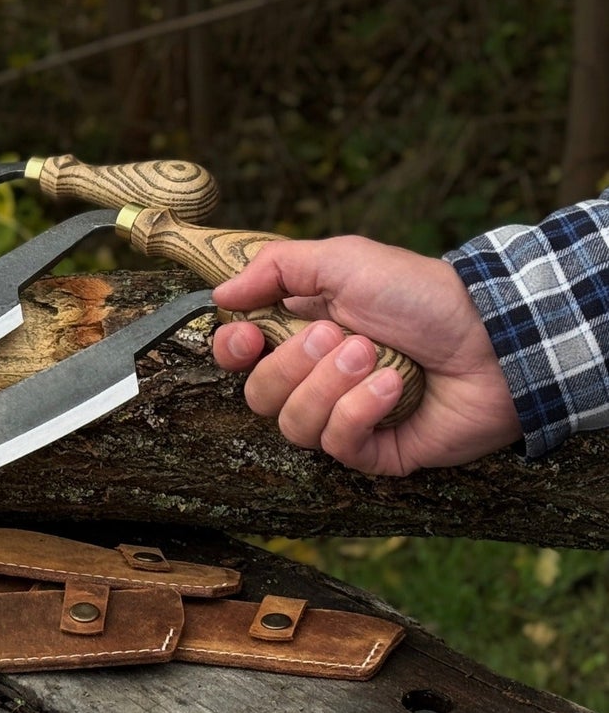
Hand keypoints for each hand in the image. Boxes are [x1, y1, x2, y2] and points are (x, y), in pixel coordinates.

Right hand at [211, 237, 521, 475]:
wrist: (493, 336)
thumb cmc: (421, 295)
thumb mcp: (343, 260)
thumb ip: (275, 267)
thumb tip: (219, 297)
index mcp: (300, 336)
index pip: (238, 360)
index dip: (233, 353)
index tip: (249, 339)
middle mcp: (316, 381)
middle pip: (258, 396)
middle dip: (295, 365)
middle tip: (344, 336)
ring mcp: (344, 419)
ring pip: (293, 425)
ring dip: (331, 386)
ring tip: (376, 358)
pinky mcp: (375, 451)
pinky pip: (337, 445)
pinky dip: (360, 411)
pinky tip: (393, 388)